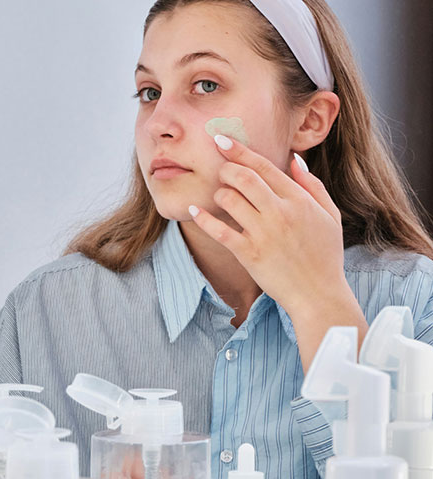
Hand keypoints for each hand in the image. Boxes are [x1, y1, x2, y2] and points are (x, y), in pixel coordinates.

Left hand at [188, 135, 348, 315]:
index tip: (222, 140)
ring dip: (219, 193)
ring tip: (219, 196)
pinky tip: (194, 210)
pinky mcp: (248, 254)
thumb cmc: (325, 255)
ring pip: (230, 200)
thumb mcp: (328, 215)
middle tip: (221, 169)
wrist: (318, 294)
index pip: (265, 166)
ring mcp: (263, 234)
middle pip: (244, 178)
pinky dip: (203, 219)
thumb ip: (312, 186)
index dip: (240, 151)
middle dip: (227, 168)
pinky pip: (220, 231)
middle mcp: (280, 213)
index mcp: (299, 200)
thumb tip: (294, 160)